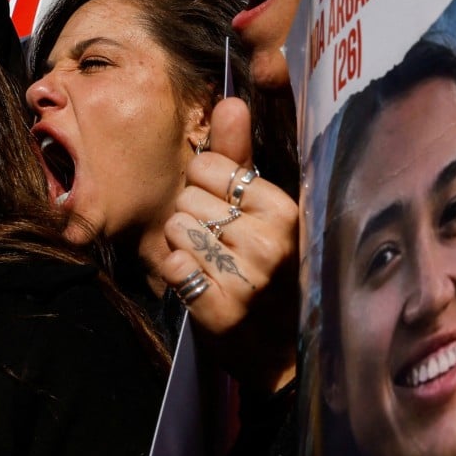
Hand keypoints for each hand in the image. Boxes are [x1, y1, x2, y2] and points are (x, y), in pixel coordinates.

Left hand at [161, 98, 298, 391]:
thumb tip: (231, 101)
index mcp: (285, 210)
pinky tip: (198, 285)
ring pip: (174, 228)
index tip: (223, 212)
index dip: (203, 188)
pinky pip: (170, 265)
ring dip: (180, 246)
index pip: (208, 167)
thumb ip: (240, 157)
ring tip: (209, 265)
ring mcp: (246, 277)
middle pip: (187, 198)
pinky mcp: (219, 309)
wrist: (283, 354)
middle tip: (218, 246)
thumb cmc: (270, 273)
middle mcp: (269, 241)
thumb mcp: (264, 212)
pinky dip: (175, 274)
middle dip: (191, 218)